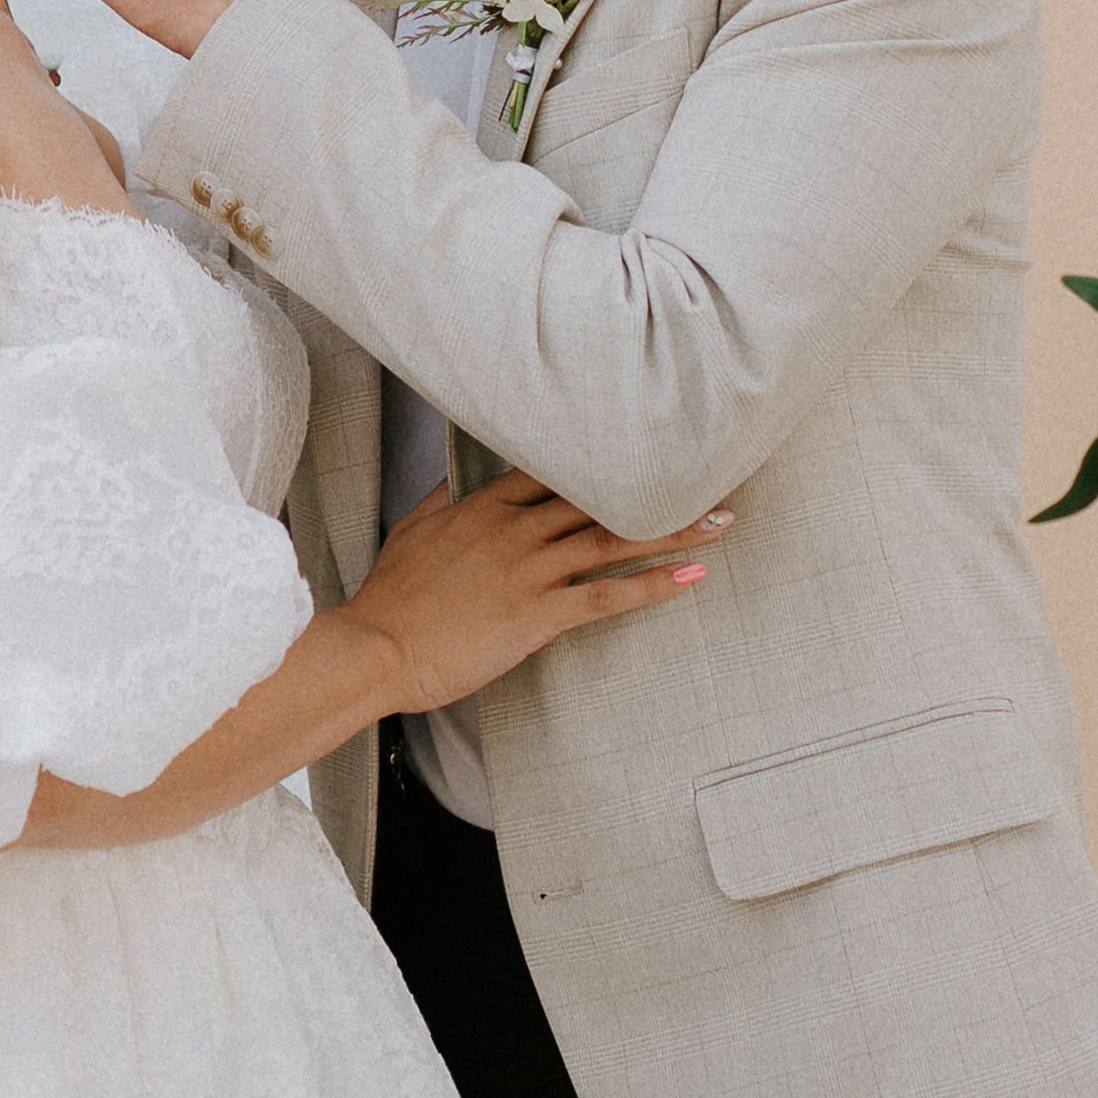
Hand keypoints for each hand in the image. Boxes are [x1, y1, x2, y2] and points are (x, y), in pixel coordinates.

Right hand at [337, 473, 719, 711]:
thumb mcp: (412, 532)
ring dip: (674, 531)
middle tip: (710, 479)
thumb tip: (456, 483)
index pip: (557, 471)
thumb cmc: (391, 597)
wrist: (376, 648)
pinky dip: (652, 586)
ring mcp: (530, 571)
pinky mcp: (539, 615)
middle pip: (600, 499)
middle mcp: (516, 529)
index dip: (607, 460)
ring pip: (614, 541)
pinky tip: (690, 578)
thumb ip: (442, 502)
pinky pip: (607, 596)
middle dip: (657, 489)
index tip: (647, 449)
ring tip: (721, 523)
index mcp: (486, 506)